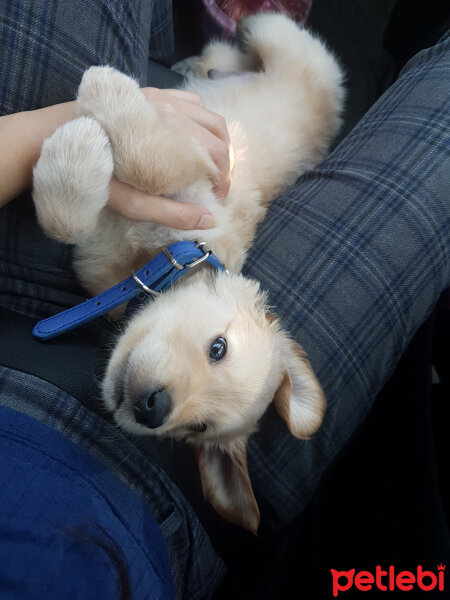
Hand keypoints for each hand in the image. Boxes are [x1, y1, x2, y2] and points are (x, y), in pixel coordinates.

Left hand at [107, 87, 231, 229]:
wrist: (57, 139)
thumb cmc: (95, 174)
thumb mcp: (134, 203)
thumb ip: (173, 213)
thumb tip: (209, 220)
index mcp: (174, 139)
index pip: (217, 159)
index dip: (223, 183)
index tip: (216, 201)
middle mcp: (174, 113)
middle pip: (218, 136)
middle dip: (223, 164)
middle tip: (215, 186)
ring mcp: (161, 98)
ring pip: (209, 116)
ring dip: (217, 141)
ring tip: (210, 162)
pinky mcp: (149, 93)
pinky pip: (190, 101)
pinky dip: (201, 119)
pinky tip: (192, 135)